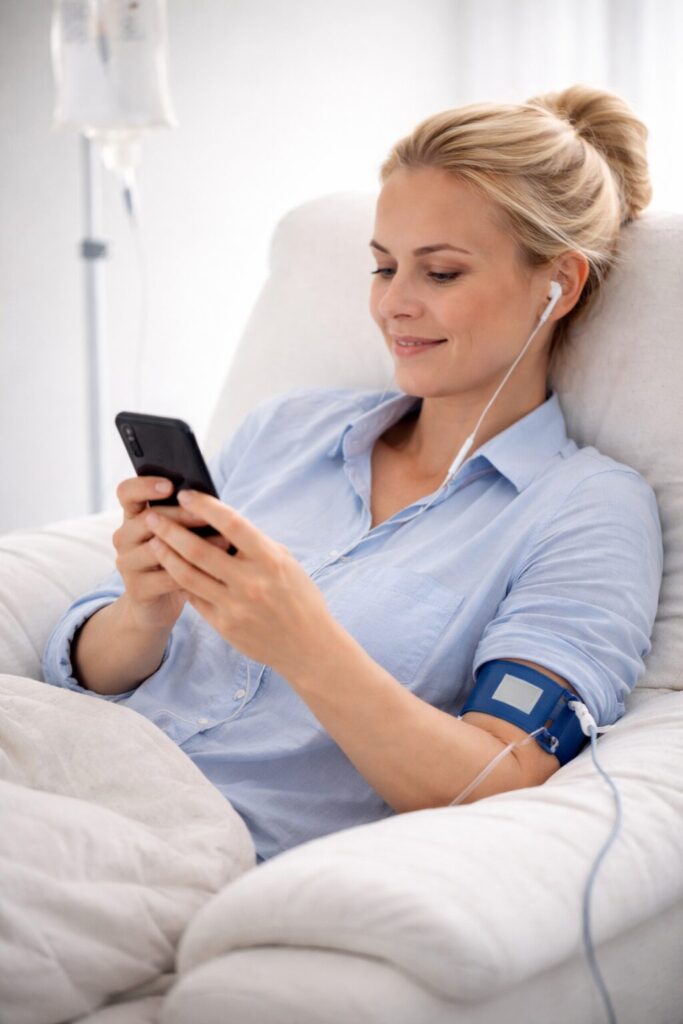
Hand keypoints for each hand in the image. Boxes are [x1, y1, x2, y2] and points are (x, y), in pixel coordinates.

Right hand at [113, 477, 226, 631]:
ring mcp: (126, 564)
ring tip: (224, 542)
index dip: (145, 486)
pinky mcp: (137, 589)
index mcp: (132, 517)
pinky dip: (193, 572)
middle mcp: (123, 537)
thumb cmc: (176, 560)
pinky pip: (166, 577)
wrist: (156, 606)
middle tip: (209, 516)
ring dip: (193, 544)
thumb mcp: (178, 534)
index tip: (170, 486)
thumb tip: (211, 499)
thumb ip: (185, 515)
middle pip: (148, 519)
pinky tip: (215, 569)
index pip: (127, 492)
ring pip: (158, 549)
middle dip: (182, 516)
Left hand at [143, 490, 336, 677]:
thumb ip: (253, 544)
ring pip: (188, 575)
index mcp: (269, 559)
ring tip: (153, 541)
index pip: (231, 524)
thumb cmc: (299, 597)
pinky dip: (180, 580)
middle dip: (170, 529)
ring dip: (166, 555)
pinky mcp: (224, 625)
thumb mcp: (284, 562)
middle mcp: (251, 581)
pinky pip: (194, 598)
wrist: (308, 646)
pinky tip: (169, 568)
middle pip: (199, 550)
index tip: (185, 494)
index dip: (205, 506)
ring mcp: (235, 605)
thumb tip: (219, 521)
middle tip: (152, 516)